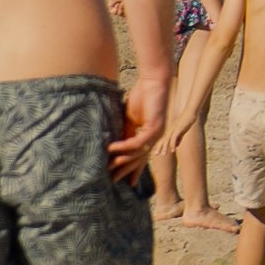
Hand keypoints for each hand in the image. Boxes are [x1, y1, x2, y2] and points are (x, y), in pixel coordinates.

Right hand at [103, 72, 170, 187]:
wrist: (153, 82)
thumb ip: (124, 132)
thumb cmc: (142, 96)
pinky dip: (124, 146)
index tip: (122, 182)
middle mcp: (154, 139)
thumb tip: (112, 147)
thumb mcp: (130, 118)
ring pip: (138, 154)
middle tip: (112, 181)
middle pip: (138, 160)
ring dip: (122, 161)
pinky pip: (137, 142)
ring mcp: (156, 134)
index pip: (139, 157)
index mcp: (148, 137)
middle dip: (124, 171)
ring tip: (108, 167)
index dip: (131, 170)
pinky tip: (111, 148)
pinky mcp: (154, 127)